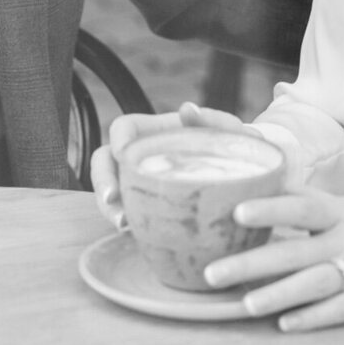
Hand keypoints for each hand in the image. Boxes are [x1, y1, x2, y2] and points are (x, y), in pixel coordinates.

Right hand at [90, 101, 256, 229]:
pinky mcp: (144, 207)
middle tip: (113, 200)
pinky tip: (134, 235)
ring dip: (108, 208)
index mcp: (155, 131)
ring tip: (123, 225)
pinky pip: (123, 213)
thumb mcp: (229, 131)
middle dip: (101, 180)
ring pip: (107, 191)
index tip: (123, 154)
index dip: (117, 139)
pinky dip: (124, 224)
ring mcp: (139, 182)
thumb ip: (214, 118)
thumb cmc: (231, 149)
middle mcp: (140, 156)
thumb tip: (187, 109)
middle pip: (103, 161)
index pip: (123, 127)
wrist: (242, 177)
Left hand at [201, 188, 343, 331]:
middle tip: (211, 273)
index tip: (236, 211)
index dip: (270, 208)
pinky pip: (342, 312)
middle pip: (294, 250)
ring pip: (313, 284)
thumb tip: (269, 194)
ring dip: (278, 295)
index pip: (301, 204)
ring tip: (244, 305)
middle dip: (250, 263)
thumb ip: (316, 206)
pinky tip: (288, 327)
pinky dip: (314, 319)